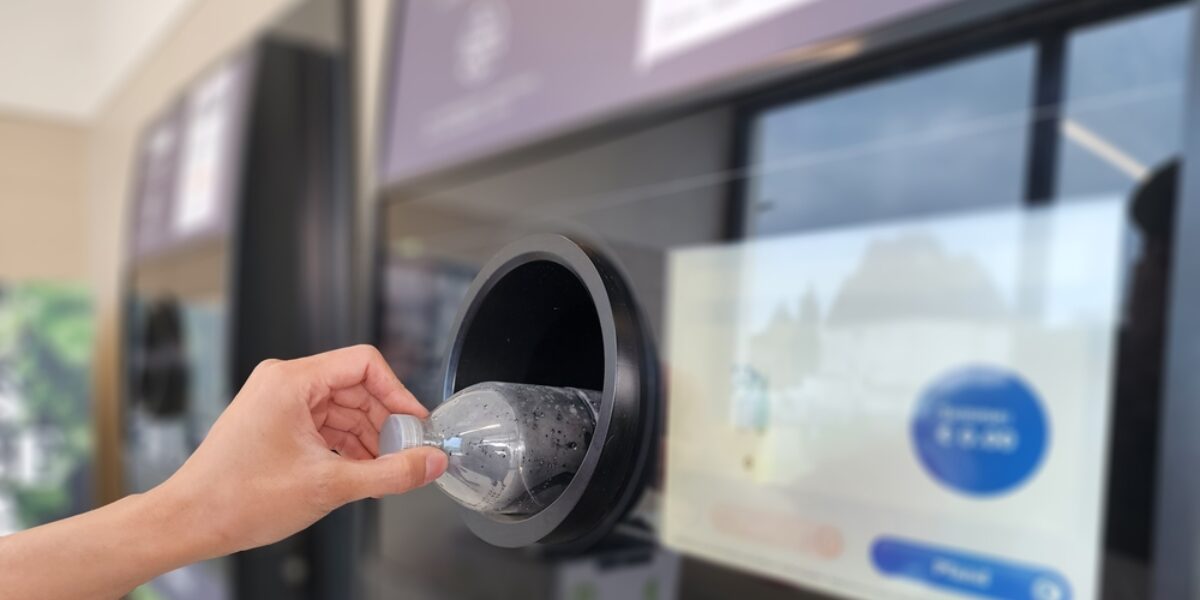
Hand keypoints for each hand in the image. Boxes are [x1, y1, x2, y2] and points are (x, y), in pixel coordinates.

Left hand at [154, 344, 447, 555]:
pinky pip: (323, 423)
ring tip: (383, 469)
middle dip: (384, 421)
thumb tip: (430, 462)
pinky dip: (346, 444)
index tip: (416, 423)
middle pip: (356, 387)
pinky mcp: (274, 422)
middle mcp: (283, 382)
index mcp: (291, 381)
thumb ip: (391, 473)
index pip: (365, 363)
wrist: (188, 522)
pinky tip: (359, 470)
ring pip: (341, 408)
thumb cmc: (237, 498)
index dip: (398, 393)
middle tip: (406, 453)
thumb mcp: (330, 485)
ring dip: (367, 437)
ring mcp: (277, 402)